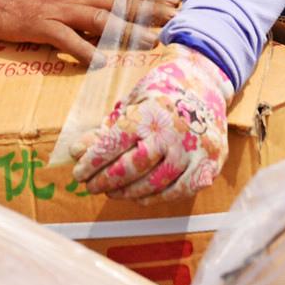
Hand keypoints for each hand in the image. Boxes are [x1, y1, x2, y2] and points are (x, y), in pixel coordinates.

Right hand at [0, 0, 178, 62]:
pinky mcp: (38, 23)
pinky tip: (100, 62)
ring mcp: (56, 6)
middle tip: (179, 18)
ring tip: (152, 41)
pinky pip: (66, 38)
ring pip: (100, 18)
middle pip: (119, 0)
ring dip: (128, 30)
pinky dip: (84, 50)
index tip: (176, 0)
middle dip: (151, 9)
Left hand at [70, 43, 232, 200]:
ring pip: (155, 183)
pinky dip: (156, 198)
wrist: (207, 86)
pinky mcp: (208, 164)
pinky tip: (140, 197)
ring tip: (112, 192)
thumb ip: (106, 129)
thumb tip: (76, 152)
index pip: (115, 143)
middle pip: (133, 166)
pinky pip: (179, 190)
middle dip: (106, 180)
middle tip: (91, 186)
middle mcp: (173, 132)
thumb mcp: (131, 103)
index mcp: (151, 113)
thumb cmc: (161, 95)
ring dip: (128, 192)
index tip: (78, 173)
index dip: (93, 162)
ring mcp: (193, 150)